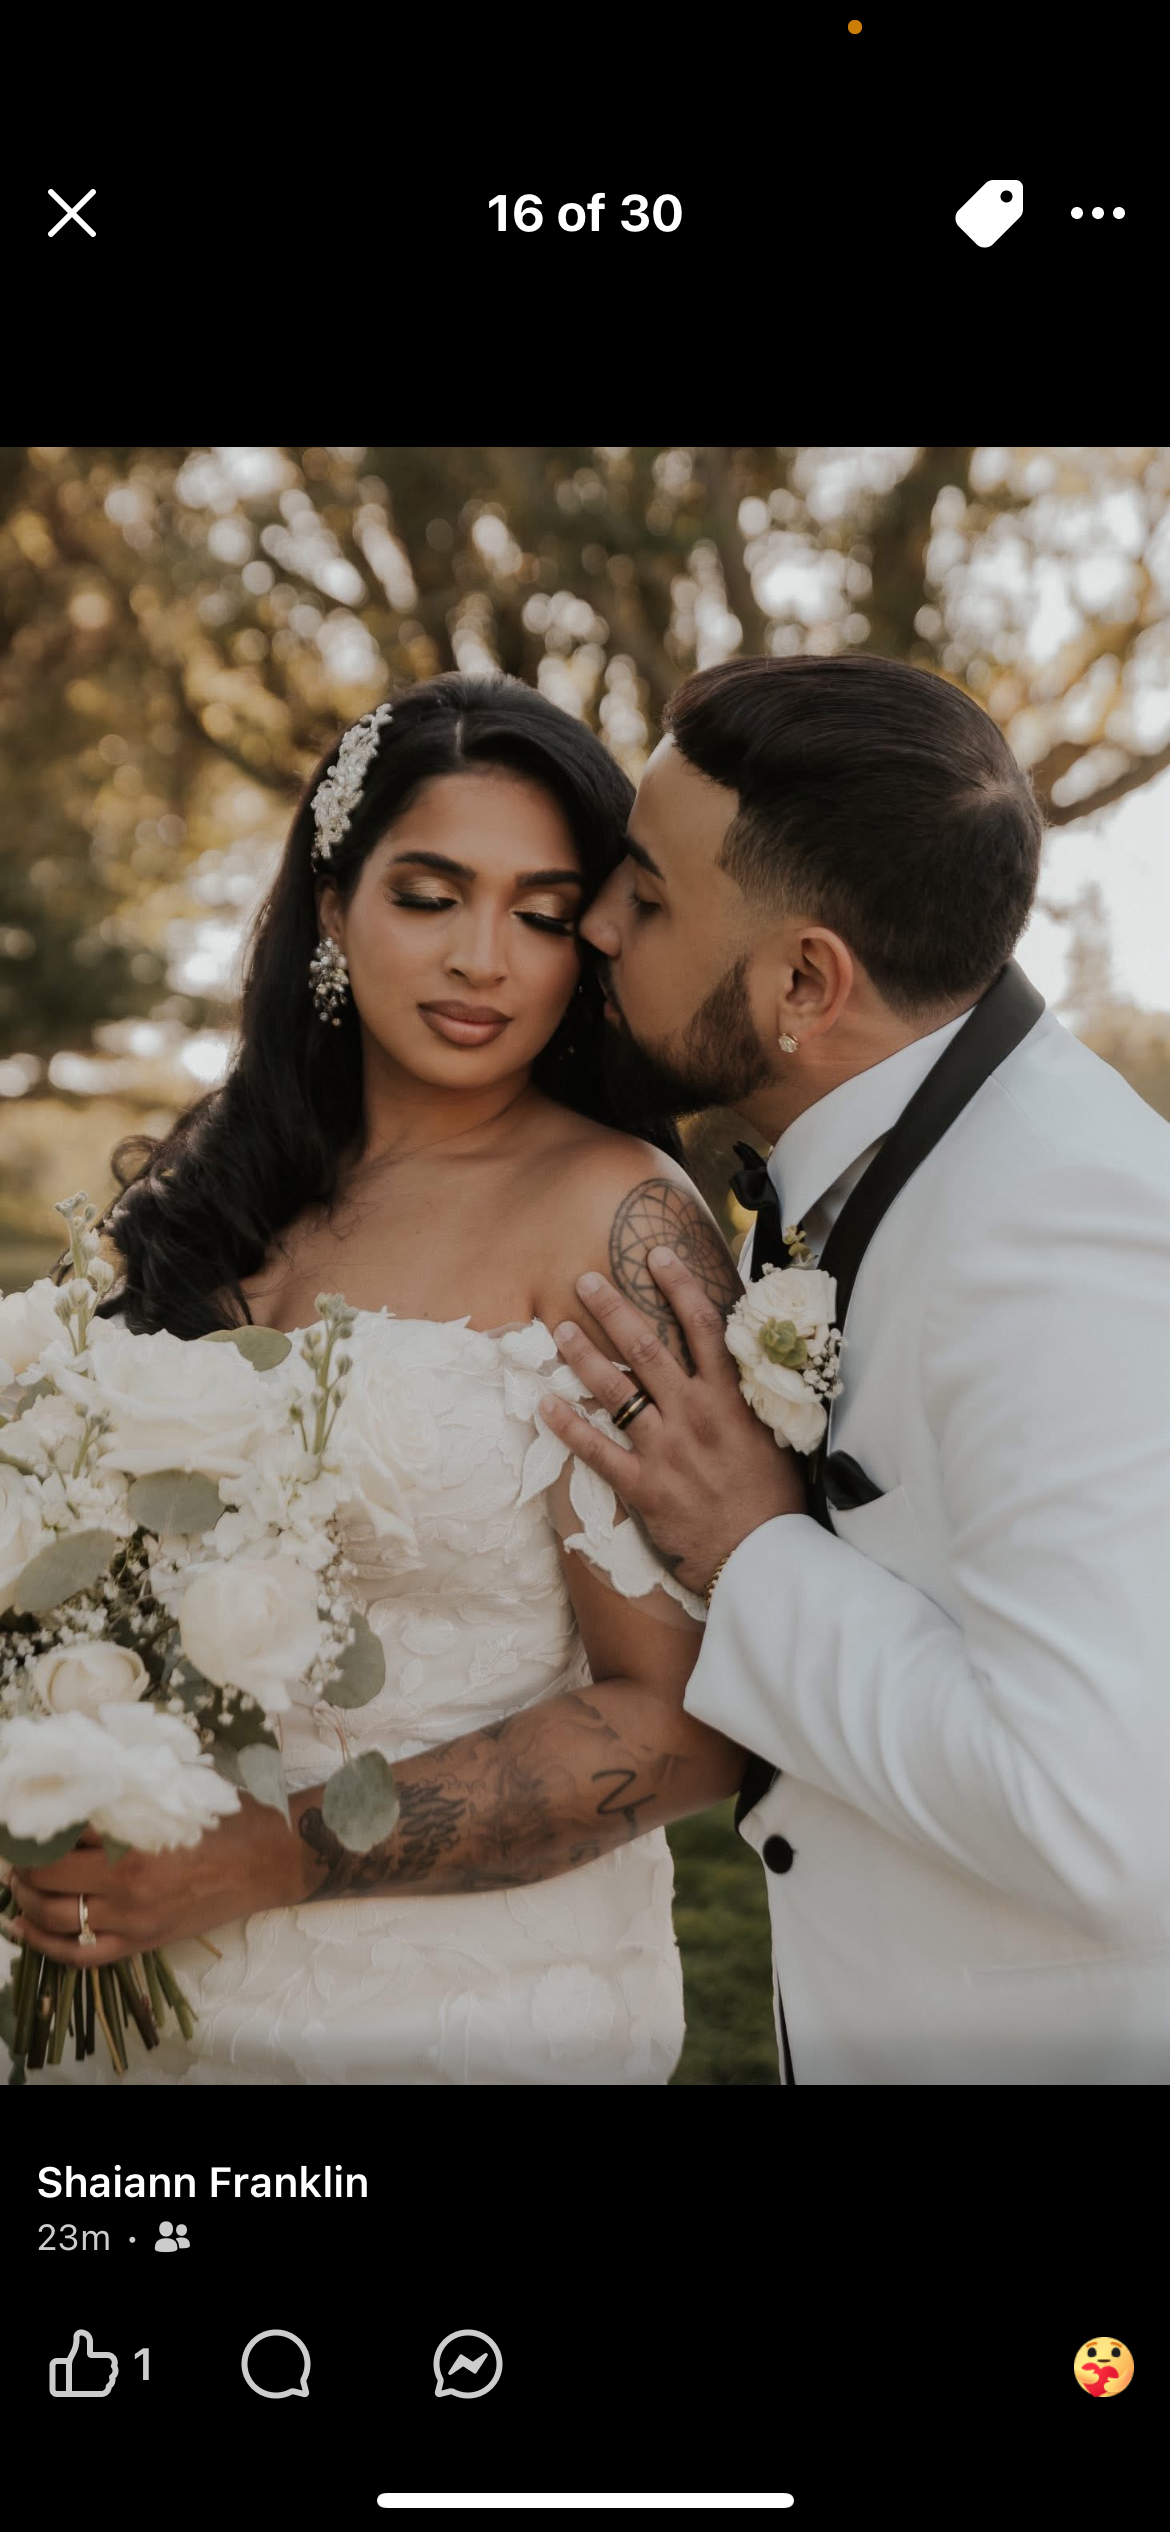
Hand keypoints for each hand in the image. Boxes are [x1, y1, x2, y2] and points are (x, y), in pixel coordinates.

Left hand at [6, 1796, 303, 1966]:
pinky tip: (22, 1929)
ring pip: (56, 1918)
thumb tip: (77, 1785)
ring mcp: (134, 1921)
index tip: (23, 1817)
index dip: (34, 1826)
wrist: (271, 1862)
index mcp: (136, 1844)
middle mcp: (128, 1888)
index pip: (61, 1835)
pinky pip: (80, 1954)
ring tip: (20, 1882)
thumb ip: (127, 1795)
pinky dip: (45, 1944)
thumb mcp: (176, 1795)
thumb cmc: (228, 1819)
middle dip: (23, 1863)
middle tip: (16, 1849)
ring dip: (27, 1899)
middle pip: (48, 1878)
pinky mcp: (142, 1943)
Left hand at [539, 1245, 807, 1594]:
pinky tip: (545, 1405)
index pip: (703, 1326)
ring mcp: (665, 1449)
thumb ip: (750, 1396)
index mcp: (731, 1398)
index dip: (678, 1285)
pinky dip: (568, 1427)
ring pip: (615, 1391)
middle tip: (585, 1281)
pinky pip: (596, 1450)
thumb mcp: (774, 1435)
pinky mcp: (642, 1485)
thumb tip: (742, 1357)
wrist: (760, 1556)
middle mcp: (694, 1415)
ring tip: (559, 1330)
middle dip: (613, 1309)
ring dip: (583, 1356)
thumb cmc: (772, 1498)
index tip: (656, 1255)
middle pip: (647, 1348)